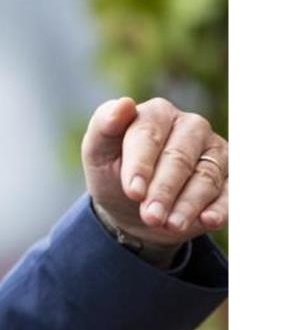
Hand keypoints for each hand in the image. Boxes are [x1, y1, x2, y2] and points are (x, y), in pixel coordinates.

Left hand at [82, 97, 227, 249]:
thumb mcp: (97, 153)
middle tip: (151, 217)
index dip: (141, 165)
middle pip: (179, 158)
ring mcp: (215, 150)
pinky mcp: (232, 176)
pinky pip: (232, 192)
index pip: (149, 136)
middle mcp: (191, 126)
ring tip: (170, 225)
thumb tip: (124, 104)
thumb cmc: (112, 171)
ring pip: (206, 177)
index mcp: (157, 113)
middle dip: (164, 190)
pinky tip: (208, 221)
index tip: (132, 192)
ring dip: (188, 204)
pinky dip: (222, 208)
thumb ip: (104, 126)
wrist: (132, 207)